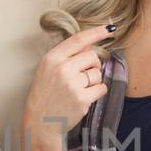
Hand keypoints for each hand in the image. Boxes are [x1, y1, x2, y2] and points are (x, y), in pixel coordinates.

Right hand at [21, 25, 112, 150]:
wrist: (40, 122)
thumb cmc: (46, 94)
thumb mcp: (47, 69)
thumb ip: (66, 56)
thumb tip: (90, 45)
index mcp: (52, 58)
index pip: (78, 39)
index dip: (96, 32)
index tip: (110, 28)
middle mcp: (62, 68)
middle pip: (92, 56)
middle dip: (92, 64)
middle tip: (82, 76)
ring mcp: (72, 84)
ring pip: (98, 73)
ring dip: (93, 81)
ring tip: (78, 89)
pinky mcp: (82, 99)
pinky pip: (101, 88)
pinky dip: (97, 92)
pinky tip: (84, 97)